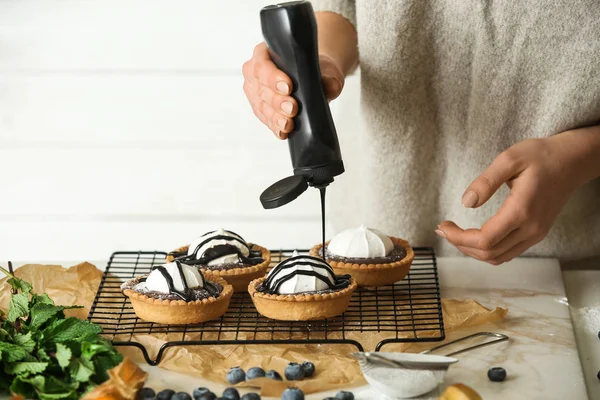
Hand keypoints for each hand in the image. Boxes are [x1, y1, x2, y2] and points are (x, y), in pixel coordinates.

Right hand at [242, 42, 344, 138]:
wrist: (315, 80)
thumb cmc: (316, 70)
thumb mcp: (326, 70)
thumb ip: (328, 78)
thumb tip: (328, 86)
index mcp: (264, 53)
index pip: (262, 65)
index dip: (273, 78)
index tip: (288, 87)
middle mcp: (255, 71)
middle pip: (261, 89)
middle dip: (277, 101)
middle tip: (292, 108)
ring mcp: (255, 90)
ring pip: (261, 106)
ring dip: (274, 117)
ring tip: (288, 123)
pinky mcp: (259, 107)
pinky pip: (264, 118)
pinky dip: (274, 125)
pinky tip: (282, 131)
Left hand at [437, 134, 589, 264]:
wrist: (572, 161)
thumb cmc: (541, 155)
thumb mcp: (509, 158)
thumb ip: (486, 181)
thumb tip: (466, 203)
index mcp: (522, 210)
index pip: (485, 240)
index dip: (459, 238)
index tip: (442, 225)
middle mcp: (531, 228)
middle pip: (489, 253)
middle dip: (461, 245)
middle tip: (443, 229)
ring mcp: (536, 234)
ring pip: (499, 257)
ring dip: (472, 251)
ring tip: (454, 233)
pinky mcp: (536, 233)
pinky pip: (508, 252)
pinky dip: (487, 250)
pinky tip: (473, 237)